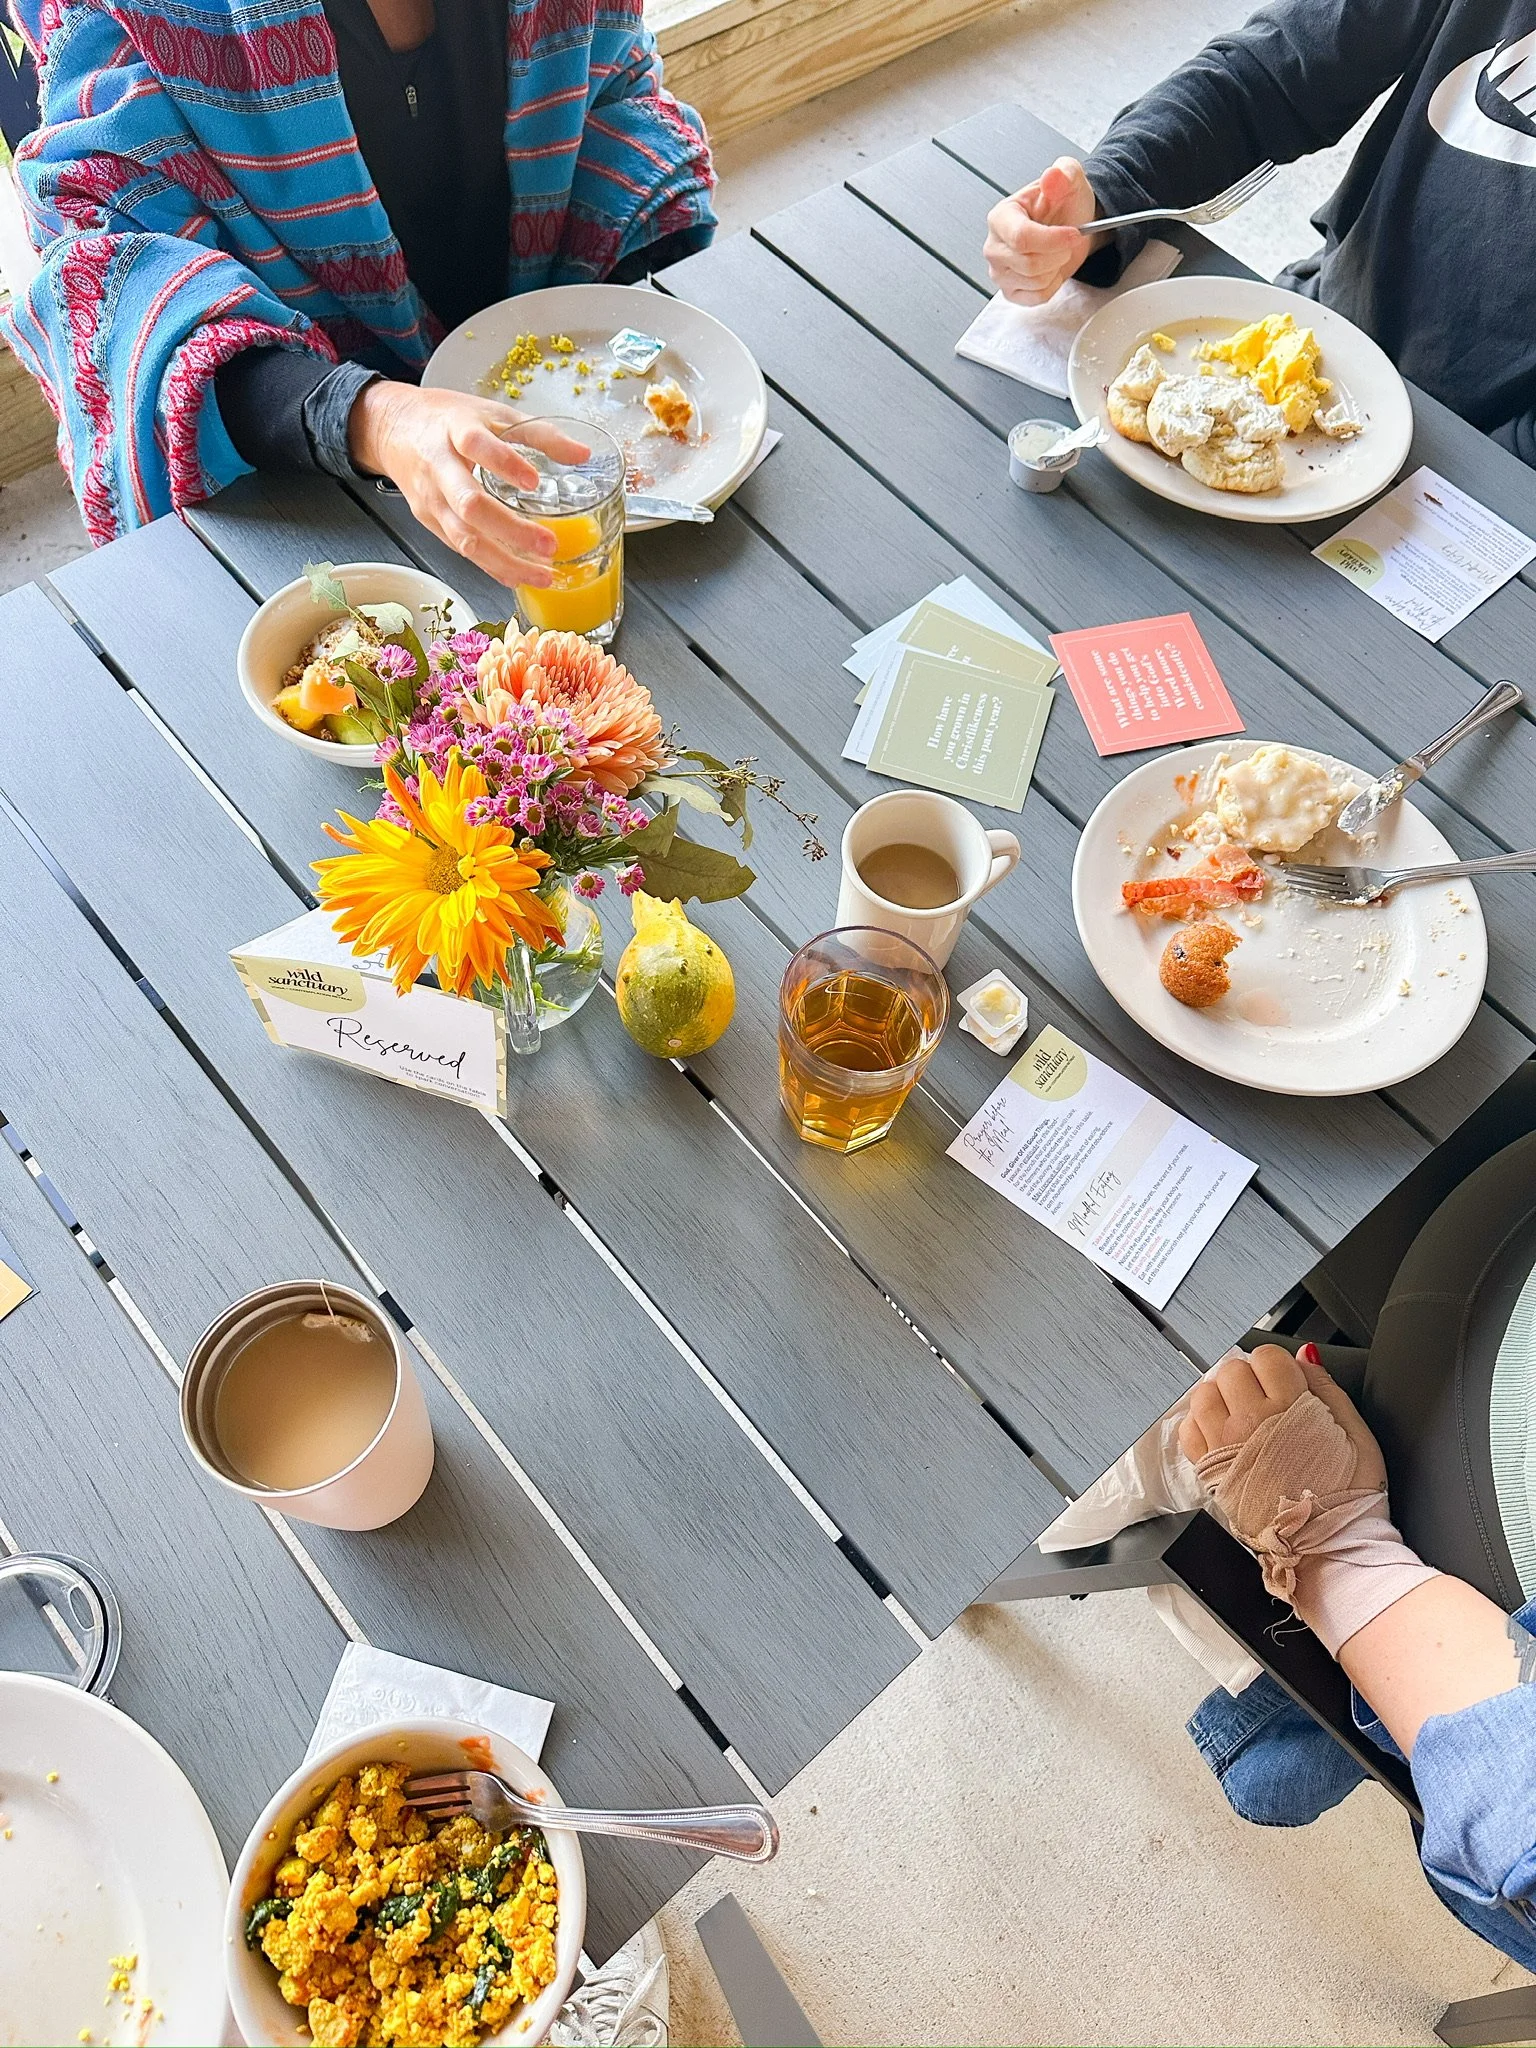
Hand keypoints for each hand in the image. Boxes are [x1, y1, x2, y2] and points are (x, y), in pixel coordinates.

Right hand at [348, 383, 588, 588]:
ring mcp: (431, 498)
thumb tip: (583, 454)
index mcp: (455, 429)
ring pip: (464, 537)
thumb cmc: (447, 420)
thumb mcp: (493, 413)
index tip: (534, 482)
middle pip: (470, 504)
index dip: (504, 463)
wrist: (393, 428)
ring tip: (543, 575)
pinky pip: (460, 549)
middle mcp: (439, 466)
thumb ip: (539, 433)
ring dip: (505, 562)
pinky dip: (490, 566)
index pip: (475, 444)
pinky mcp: (428, 520)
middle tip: (550, 545)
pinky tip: (517, 576)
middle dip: (511, 530)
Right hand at [983, 156, 1101, 305]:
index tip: (1074, 233)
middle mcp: (994, 246)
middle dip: (1058, 254)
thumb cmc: (1063, 204)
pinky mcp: (1010, 292)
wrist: (1068, 225)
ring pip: (1035, 282)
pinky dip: (1053, 285)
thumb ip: (1063, 172)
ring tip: (1058, 252)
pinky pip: (1037, 297)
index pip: (1022, 238)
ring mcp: (999, 272)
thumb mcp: (1069, 179)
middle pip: (1029, 263)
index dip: (1053, 240)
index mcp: (1002, 217)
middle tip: (1067, 241)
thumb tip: (1052, 176)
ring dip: (1057, 268)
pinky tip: (1052, 267)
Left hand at [1178, 1343, 1387, 1492]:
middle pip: (1231, 1371)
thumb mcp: (1358, 1435)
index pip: (1266, 1356)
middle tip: (1266, 1401)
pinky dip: (1201, 1426)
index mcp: (1290, 1408)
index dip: (1277, 1366)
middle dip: (1248, 1379)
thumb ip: (1328, 1388)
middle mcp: (1252, 1423)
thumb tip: (1306, 1356)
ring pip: (1204, 1395)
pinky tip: (1224, 1436)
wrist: (1330, 1547)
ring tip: (1242, 1416)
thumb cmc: (1348, 1498)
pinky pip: (1188, 1431)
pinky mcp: (1210, 1471)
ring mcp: (1226, 1446)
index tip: (1285, 1382)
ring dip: (1221, 1399)